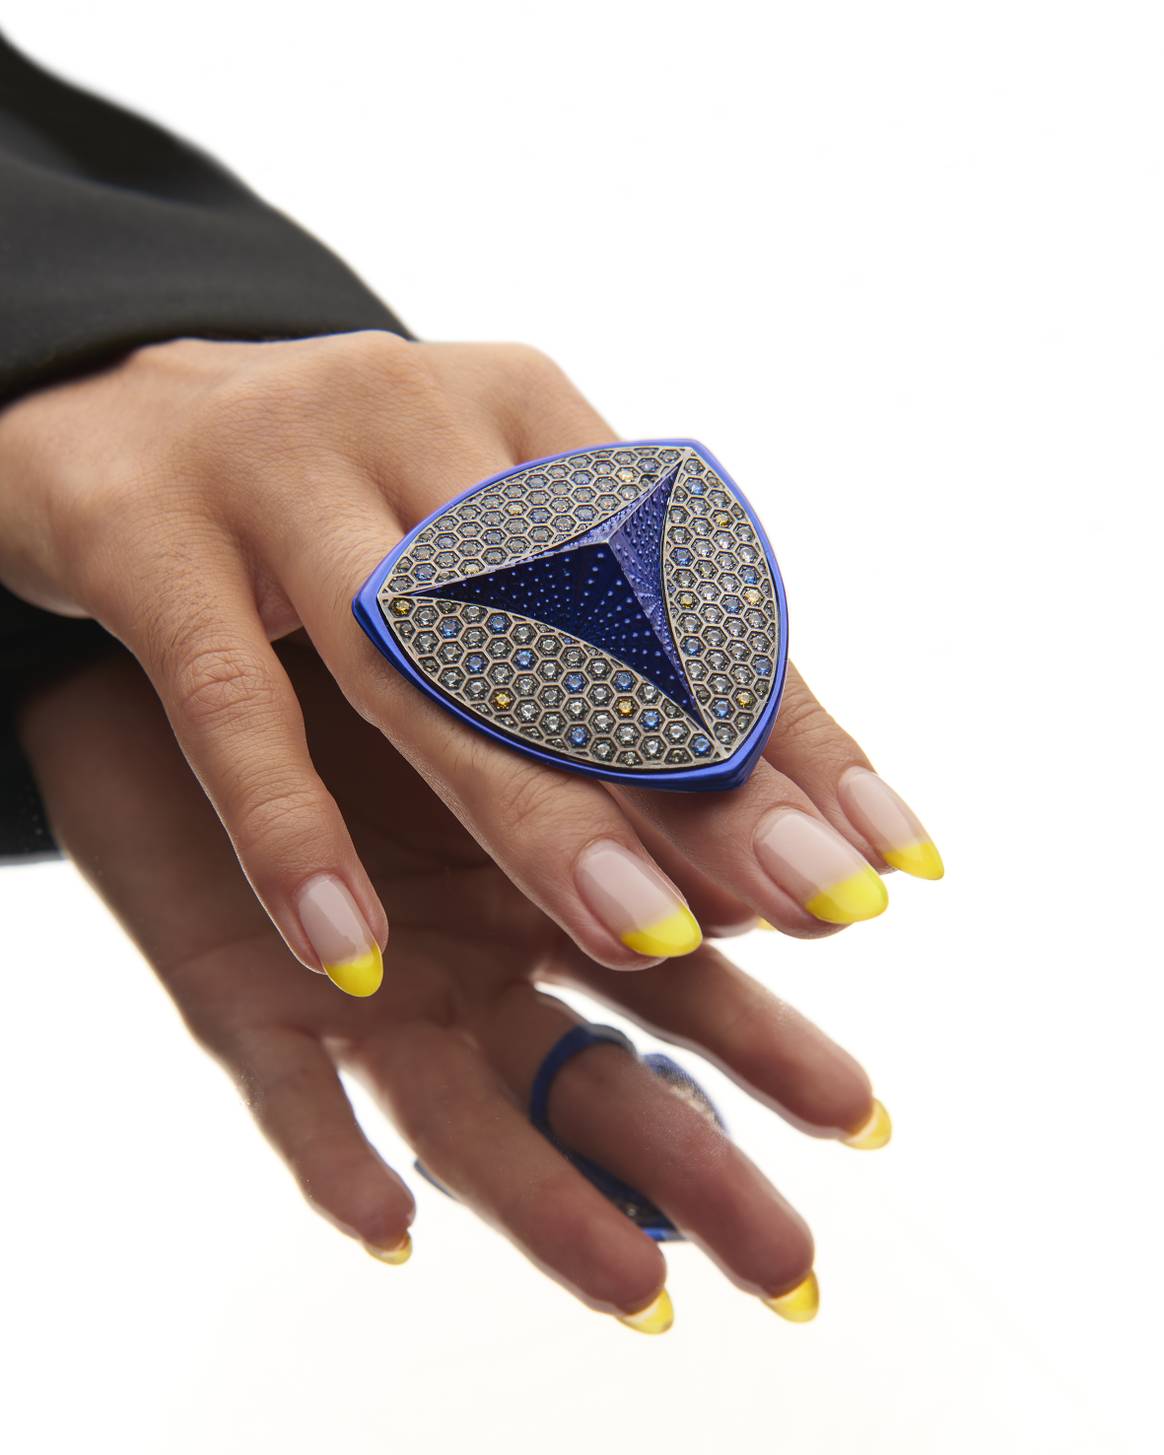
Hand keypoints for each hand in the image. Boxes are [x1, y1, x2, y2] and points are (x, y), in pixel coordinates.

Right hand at [0, 333, 941, 990]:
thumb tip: (757, 809)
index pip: (687, 590)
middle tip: (825, 906)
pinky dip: (295, 831)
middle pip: (581, 627)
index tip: (895, 854)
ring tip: (646, 939)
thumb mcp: (472, 541)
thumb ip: (588, 648)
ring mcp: (281, 470)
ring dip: (538, 811)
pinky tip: (354, 958)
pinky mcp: (154, 538)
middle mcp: (418, 418)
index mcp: (528, 413)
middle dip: (707, 782)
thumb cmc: (334, 504)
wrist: (109, 404)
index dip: (797, 727)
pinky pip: (233, 704)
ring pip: (426, 662)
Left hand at [19, 641, 891, 1330]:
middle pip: (594, 1083)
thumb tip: (750, 743)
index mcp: (551, 893)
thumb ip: (616, 711)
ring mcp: (371, 993)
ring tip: (643, 1288)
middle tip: (795, 1270)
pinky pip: (289, 1095)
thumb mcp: (515, 662)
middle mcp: (478, 961)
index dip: (756, 1048)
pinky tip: (386, 1220)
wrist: (193, 628)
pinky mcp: (246, 996)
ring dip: (545, 1209)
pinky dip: (334, 1157)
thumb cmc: (365, 646)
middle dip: (692, 1169)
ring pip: (468, 1120)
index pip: (676, 985)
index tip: (858, 1116)